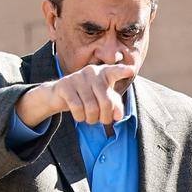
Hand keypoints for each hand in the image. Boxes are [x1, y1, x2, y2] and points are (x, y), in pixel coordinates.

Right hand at [16, 61, 136, 127]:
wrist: (60, 95)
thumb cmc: (88, 97)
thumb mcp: (104, 100)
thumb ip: (115, 106)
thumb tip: (118, 116)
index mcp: (104, 73)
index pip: (115, 72)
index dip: (122, 71)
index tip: (130, 71)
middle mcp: (92, 72)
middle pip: (106, 102)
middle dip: (106, 117)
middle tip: (102, 121)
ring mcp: (77, 77)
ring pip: (91, 108)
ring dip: (92, 119)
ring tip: (90, 118)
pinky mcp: (65, 85)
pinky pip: (77, 108)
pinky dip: (80, 117)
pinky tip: (79, 116)